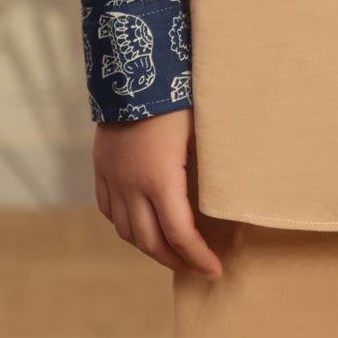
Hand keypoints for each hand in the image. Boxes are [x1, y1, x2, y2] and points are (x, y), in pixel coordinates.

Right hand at [93, 105, 222, 277]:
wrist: (133, 67)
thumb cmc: (176, 97)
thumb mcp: (203, 131)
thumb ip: (214, 166)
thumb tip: (235, 192)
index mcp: (160, 180)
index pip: (181, 235)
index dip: (198, 257)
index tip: (214, 269)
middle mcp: (132, 186)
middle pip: (151, 242)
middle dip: (176, 260)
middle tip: (196, 267)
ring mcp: (113, 178)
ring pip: (126, 231)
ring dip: (149, 246)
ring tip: (170, 251)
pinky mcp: (101, 167)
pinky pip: (108, 209)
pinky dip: (125, 225)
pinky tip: (139, 225)